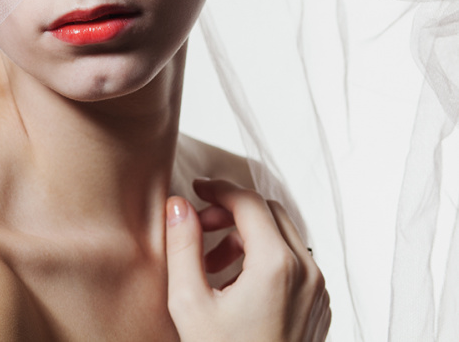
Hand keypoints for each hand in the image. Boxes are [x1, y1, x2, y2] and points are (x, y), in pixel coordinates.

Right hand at [164, 179, 329, 341]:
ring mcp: (317, 291)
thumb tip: (178, 205)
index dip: (218, 189)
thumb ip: (182, 246)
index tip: (194, 190)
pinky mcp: (318, 306)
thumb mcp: (189, 302)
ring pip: (284, 236)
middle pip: (270, 212)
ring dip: (247, 234)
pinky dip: (265, 256)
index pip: (249, 202)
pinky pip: (294, 263)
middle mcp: (306, 272)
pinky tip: (235, 282)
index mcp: (276, 265)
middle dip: (231, 211)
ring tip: (212, 262)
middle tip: (198, 226)